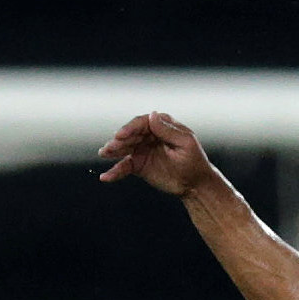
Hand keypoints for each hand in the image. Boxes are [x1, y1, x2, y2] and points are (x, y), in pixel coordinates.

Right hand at [97, 112, 217, 195]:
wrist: (194, 184)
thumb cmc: (194, 161)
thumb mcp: (185, 144)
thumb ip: (168, 130)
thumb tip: (152, 114)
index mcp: (162, 125)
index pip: (143, 122)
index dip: (131, 127)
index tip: (121, 135)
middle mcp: (149, 135)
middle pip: (130, 134)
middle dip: (120, 140)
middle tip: (111, 147)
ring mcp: (142, 149)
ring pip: (124, 148)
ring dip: (113, 150)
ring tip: (104, 153)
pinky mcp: (138, 164)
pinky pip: (124, 166)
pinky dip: (115, 171)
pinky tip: (105, 177)